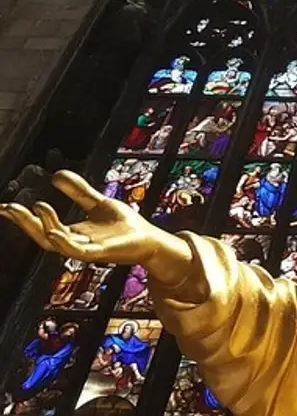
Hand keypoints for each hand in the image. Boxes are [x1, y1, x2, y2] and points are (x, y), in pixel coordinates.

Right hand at [0, 170, 158, 265]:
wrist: (150, 240)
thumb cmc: (126, 226)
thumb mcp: (97, 202)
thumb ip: (78, 191)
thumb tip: (56, 174)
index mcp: (73, 233)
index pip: (41, 227)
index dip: (23, 217)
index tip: (4, 206)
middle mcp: (76, 243)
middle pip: (42, 236)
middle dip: (25, 223)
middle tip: (9, 208)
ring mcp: (87, 250)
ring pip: (57, 243)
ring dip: (44, 227)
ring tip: (37, 206)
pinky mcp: (102, 253)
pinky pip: (79, 251)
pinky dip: (65, 243)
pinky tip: (55, 231)